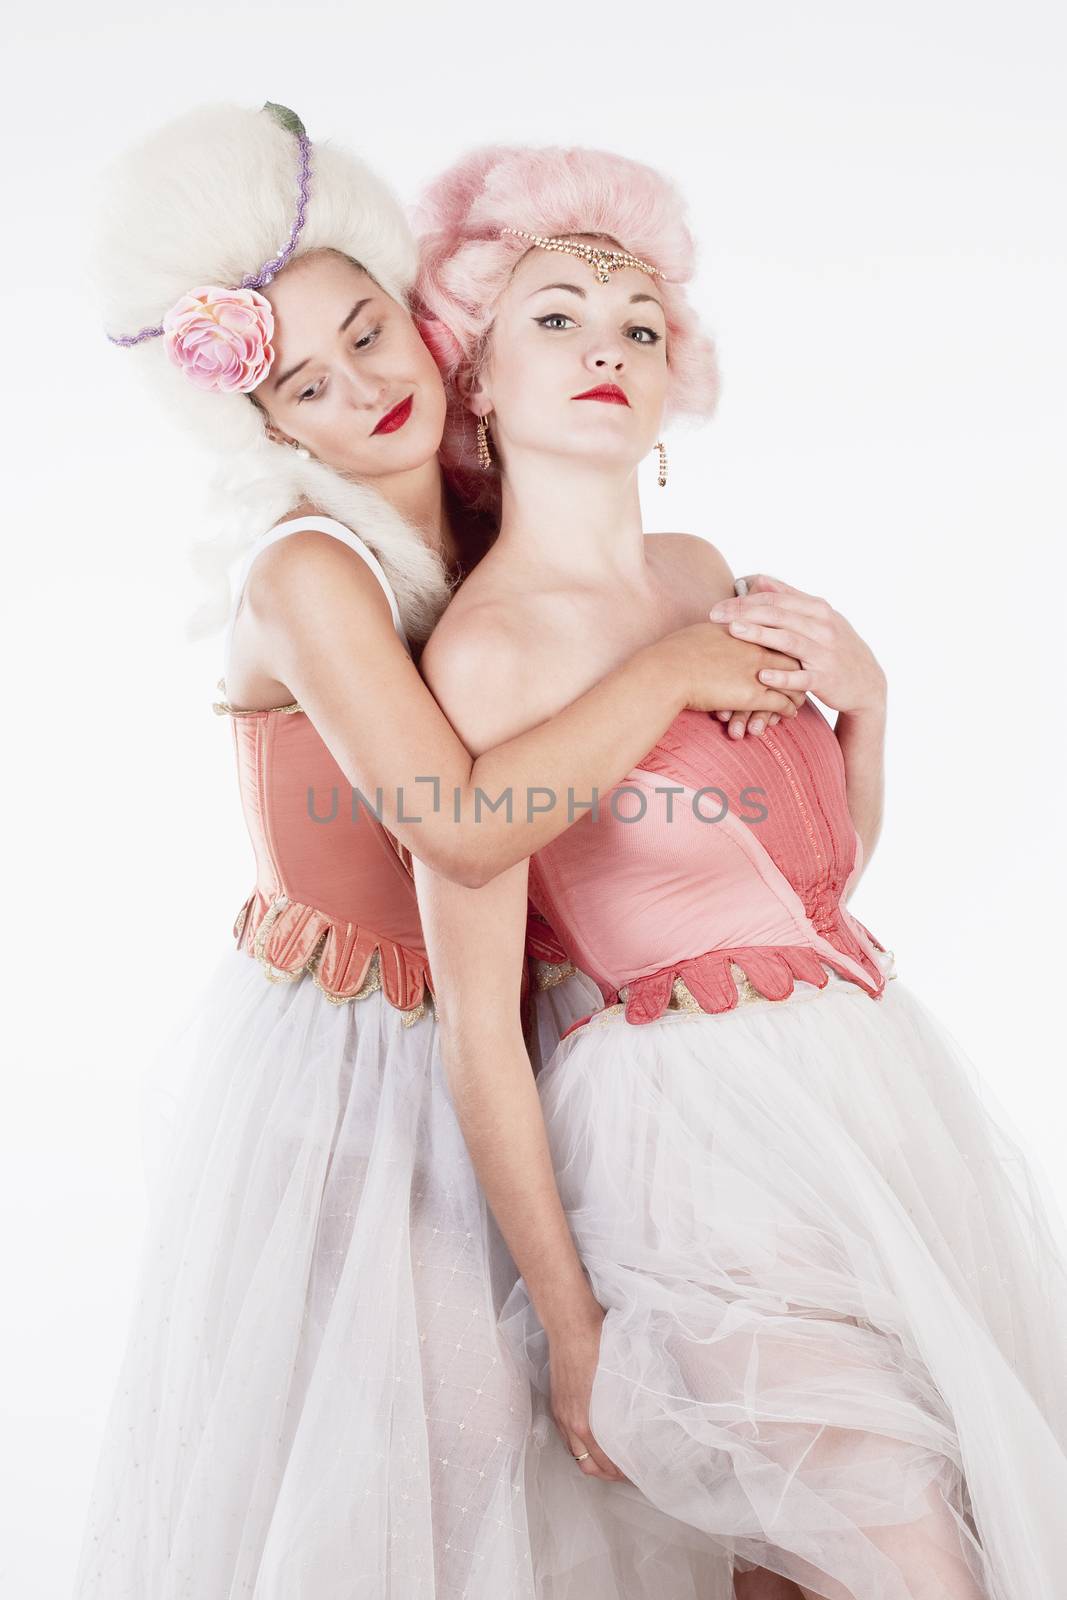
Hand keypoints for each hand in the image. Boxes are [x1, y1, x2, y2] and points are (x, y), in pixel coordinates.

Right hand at [548, 1301, 628, 1482]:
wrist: (569, 1321)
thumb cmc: (596, 1341)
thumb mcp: (620, 1371)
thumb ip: (628, 1398)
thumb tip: (648, 1413)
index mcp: (583, 1418)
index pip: (601, 1460)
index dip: (618, 1472)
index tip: (636, 1473)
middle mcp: (568, 1420)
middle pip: (585, 1464)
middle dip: (606, 1474)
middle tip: (627, 1474)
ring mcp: (559, 1410)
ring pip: (573, 1452)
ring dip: (591, 1461)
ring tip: (611, 1462)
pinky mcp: (556, 1401)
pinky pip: (565, 1436)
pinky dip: (579, 1446)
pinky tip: (592, 1441)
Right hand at [663, 622, 806, 723]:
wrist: (667, 671)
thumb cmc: (675, 652)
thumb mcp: (702, 630)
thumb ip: (719, 628)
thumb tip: (719, 626)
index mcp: (745, 630)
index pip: (777, 634)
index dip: (786, 645)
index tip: (790, 653)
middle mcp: (756, 647)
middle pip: (793, 655)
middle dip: (801, 668)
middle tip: (804, 677)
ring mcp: (758, 671)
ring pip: (793, 681)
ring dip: (798, 692)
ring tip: (800, 699)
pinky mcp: (753, 695)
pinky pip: (783, 703)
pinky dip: (789, 709)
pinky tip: (790, 714)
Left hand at [709, 574, 886, 716]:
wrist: (867, 683)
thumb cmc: (836, 647)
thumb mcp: (819, 618)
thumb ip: (789, 598)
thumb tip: (759, 579)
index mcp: (817, 609)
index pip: (776, 598)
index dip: (745, 600)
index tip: (718, 606)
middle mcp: (822, 627)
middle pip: (778, 614)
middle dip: (744, 612)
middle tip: (715, 616)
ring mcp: (825, 653)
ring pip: (788, 640)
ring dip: (760, 634)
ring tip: (734, 631)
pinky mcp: (826, 679)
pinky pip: (802, 677)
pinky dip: (782, 676)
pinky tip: (761, 675)